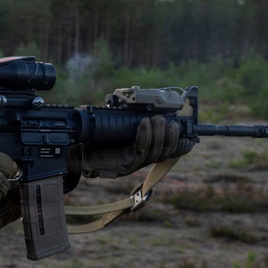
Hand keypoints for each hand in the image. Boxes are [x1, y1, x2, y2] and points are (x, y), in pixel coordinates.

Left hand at [68, 116, 194, 177]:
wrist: (77, 151)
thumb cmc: (96, 137)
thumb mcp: (120, 125)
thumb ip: (134, 118)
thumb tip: (147, 103)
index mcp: (144, 151)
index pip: (169, 151)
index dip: (181, 145)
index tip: (191, 137)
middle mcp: (142, 160)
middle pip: (166, 152)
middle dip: (170, 135)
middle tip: (167, 120)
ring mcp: (134, 164)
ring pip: (156, 152)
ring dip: (159, 134)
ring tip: (157, 119)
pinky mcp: (125, 165)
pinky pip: (140, 150)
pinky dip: (145, 136)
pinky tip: (144, 124)